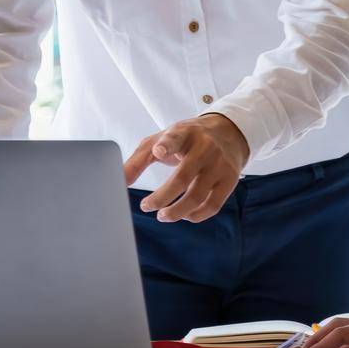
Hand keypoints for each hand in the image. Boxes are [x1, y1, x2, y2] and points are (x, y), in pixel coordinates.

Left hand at [123, 113, 249, 223]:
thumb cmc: (186, 139)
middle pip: (182, 177)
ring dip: (176, 212)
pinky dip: (196, 215)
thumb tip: (119, 183)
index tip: (158, 151)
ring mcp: (219, 164)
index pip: (175, 138)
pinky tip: (184, 215)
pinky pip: (213, 205)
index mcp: (184, 133)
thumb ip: (138, 161)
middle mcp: (205, 147)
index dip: (166, 145)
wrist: (228, 131)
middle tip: (146, 206)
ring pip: (197, 195)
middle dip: (161, 197)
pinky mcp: (229, 179)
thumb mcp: (160, 140)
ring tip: (162, 216)